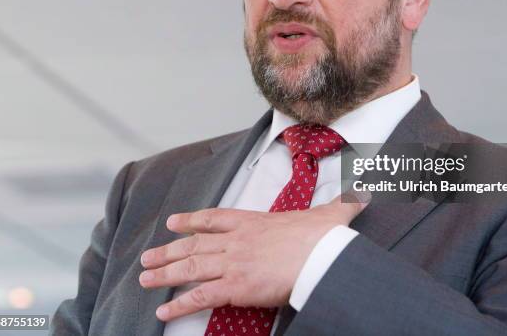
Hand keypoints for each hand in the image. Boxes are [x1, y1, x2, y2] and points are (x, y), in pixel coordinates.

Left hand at [139, 191, 368, 321]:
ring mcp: (232, 262)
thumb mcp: (329, 214)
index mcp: (252, 221)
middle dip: (168, 251)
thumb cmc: (321, 236)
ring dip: (165, 274)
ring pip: (189, 267)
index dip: (191, 220)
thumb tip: (362, 194)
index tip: (173, 222)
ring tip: (144, 279)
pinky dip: (180, 304)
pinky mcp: (234, 286)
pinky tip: (163, 311)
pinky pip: (199, 296)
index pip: (213, 217)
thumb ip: (340, 204)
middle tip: (148, 257)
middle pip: (193, 244)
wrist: (318, 253)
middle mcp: (235, 240)